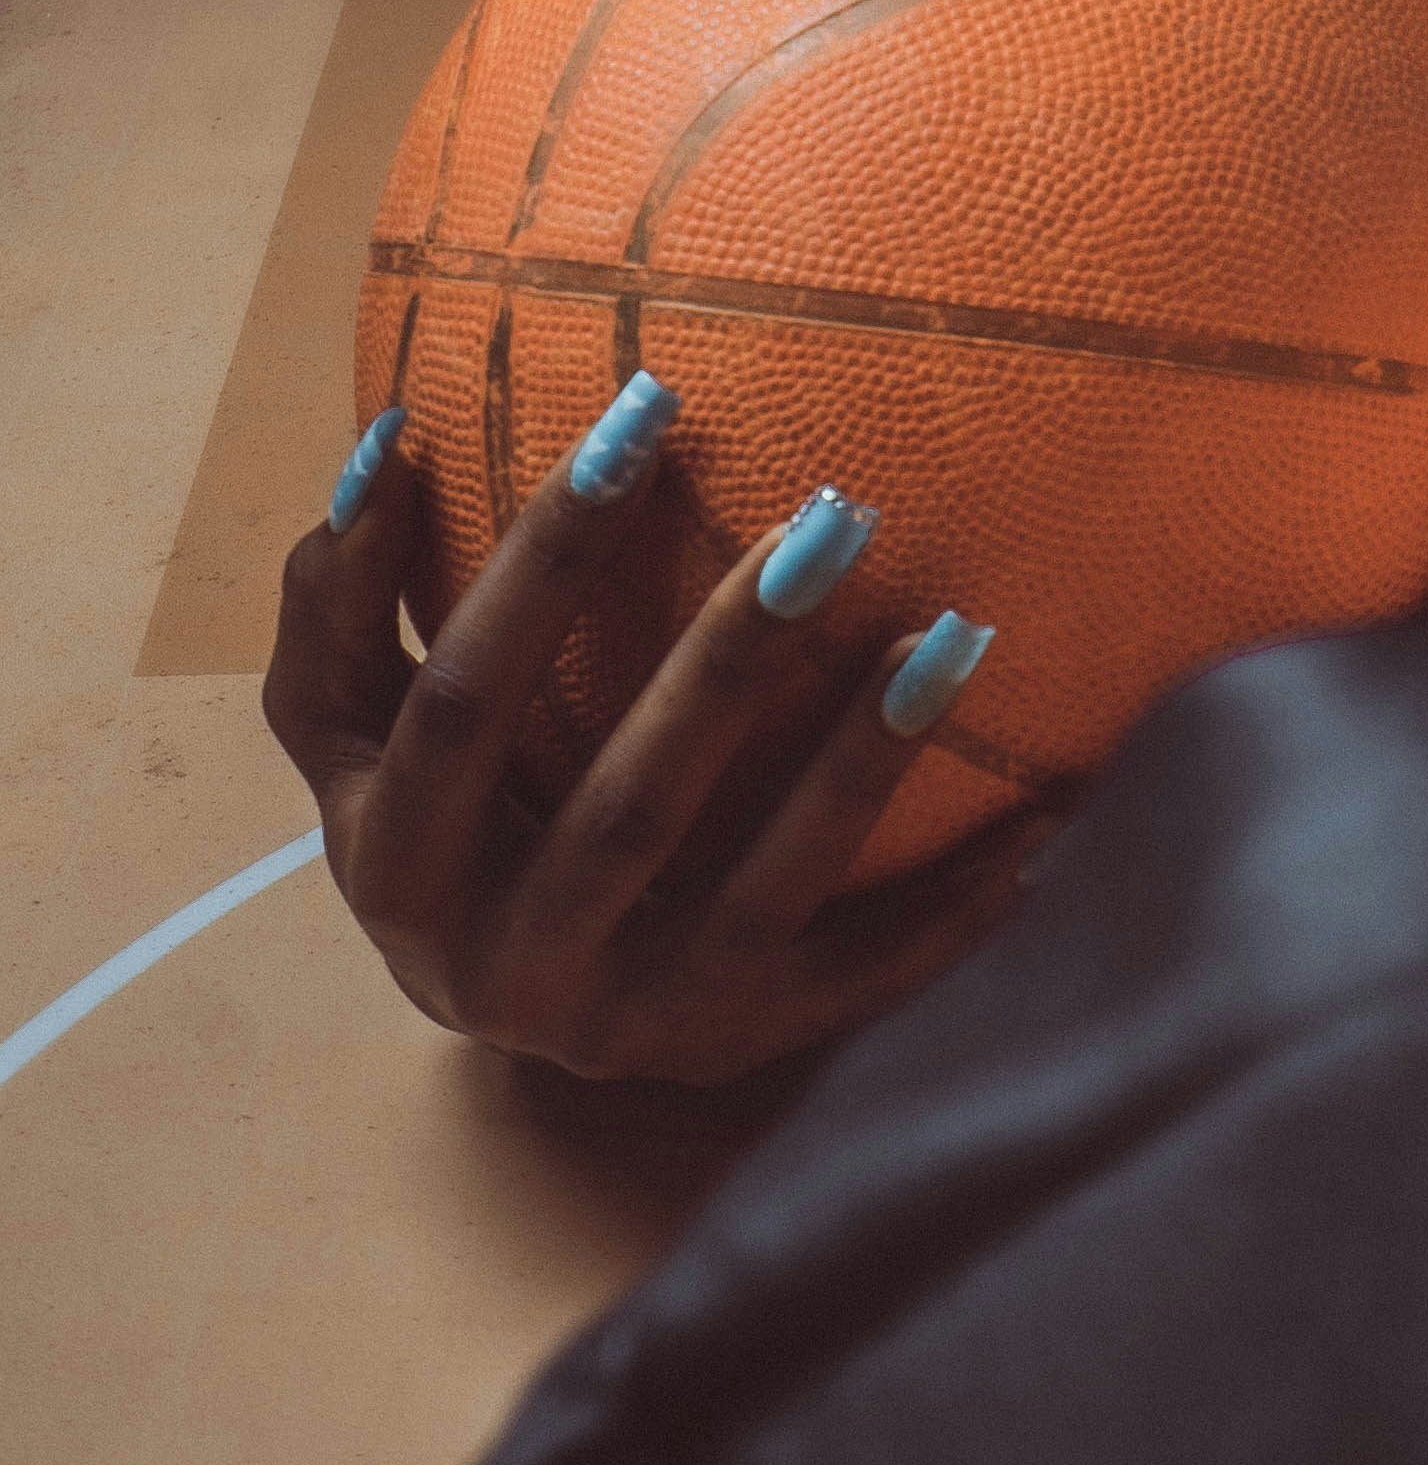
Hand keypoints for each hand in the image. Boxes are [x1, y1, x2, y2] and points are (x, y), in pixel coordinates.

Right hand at [263, 381, 1027, 1086]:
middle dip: (731, 658)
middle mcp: (509, 964)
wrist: (507, 1018)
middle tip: (835, 512)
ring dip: (863, 760)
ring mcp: (634, 1021)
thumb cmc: (439, 814)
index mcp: (401, 865)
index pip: (466, 701)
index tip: (641, 413)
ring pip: (762, 890)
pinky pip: (865, 976)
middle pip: (627, 805)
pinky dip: (960, 904)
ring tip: (955, 632)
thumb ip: (339, 610)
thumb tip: (383, 451)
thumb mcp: (350, 735)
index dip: (541, 563)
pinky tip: (1050, 814)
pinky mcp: (741, 1051)